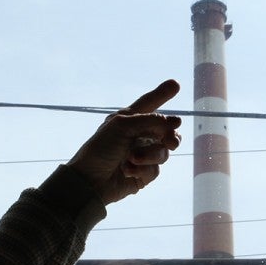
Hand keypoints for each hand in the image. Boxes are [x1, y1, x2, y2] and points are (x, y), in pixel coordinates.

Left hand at [67, 80, 181, 204]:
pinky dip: (141, 170)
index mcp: (131, 120)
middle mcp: (139, 135)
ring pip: (163, 153)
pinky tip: (127, 171)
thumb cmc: (100, 148)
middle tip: (171, 141)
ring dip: (149, 155)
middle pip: (167, 132)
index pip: (150, 103)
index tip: (175, 84)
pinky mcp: (144, 174)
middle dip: (171, 136)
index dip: (162, 94)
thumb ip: (151, 120)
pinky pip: (154, 170)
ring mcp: (143, 155)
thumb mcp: (122, 126)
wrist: (89, 180)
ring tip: (132, 159)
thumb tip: (175, 122)